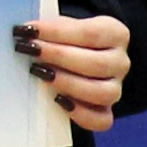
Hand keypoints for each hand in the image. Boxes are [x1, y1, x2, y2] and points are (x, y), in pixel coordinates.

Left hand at [20, 10, 134, 133]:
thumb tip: (26, 34)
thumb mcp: (63, 26)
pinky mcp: (106, 111)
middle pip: (97, 64)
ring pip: (102, 93)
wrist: (75, 57)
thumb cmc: (67, 40)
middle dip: (59, 57)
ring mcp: (115, 89)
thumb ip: (51, 30)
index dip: (58, 33)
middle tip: (31, 50)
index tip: (30, 31)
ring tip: (42, 74)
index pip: (90, 33)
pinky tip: (59, 101)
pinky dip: (80, 114)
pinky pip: (101, 120)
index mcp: (116, 34)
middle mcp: (120, 62)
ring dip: (68, 83)